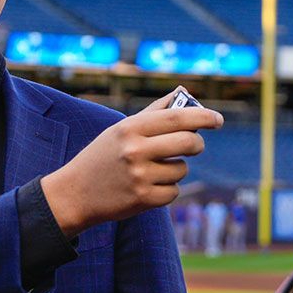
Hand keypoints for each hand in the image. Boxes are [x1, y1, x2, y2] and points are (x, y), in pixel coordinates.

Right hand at [40, 96, 222, 236]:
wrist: (74, 193)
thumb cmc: (102, 156)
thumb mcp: (121, 130)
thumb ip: (153, 113)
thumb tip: (181, 94)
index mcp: (130, 128)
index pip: (177, 117)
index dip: (203, 117)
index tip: (218, 119)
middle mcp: (135, 150)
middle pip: (188, 142)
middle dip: (197, 143)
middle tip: (195, 145)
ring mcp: (140, 176)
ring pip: (182, 169)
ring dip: (176, 169)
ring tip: (153, 170)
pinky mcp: (143, 199)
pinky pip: (174, 191)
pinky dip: (167, 189)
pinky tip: (148, 187)